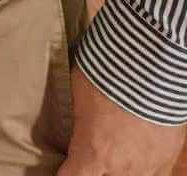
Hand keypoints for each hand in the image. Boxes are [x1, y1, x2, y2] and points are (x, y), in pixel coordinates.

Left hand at [58, 68, 185, 173]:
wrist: (152, 69)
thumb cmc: (108, 77)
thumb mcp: (80, 93)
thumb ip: (79, 115)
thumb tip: (78, 114)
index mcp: (92, 154)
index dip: (67, 171)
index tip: (67, 162)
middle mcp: (121, 168)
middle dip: (96, 166)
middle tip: (95, 147)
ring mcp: (148, 165)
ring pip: (131, 175)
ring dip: (122, 164)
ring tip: (119, 142)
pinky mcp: (168, 155)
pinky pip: (153, 166)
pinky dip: (145, 157)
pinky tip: (140, 140)